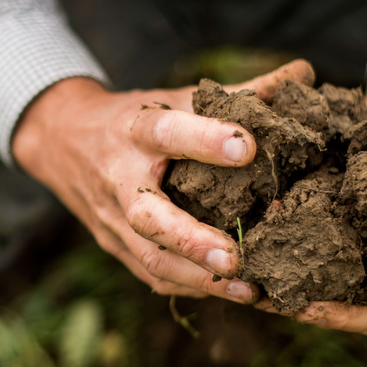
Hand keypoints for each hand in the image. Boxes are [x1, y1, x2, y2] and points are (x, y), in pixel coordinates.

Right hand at [11, 60, 316, 301]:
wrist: (62, 140)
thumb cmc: (134, 117)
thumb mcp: (175, 97)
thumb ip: (238, 92)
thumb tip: (304, 73)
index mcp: (134, 130)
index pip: (165, 132)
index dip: (203, 138)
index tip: (248, 146)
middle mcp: (118, 178)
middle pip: (147, 215)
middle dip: (191, 240)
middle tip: (236, 257)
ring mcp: (111, 219)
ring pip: (150, 257)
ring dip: (199, 279)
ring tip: (249, 290)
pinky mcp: (114, 246)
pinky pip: (151, 274)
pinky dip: (192, 288)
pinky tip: (231, 294)